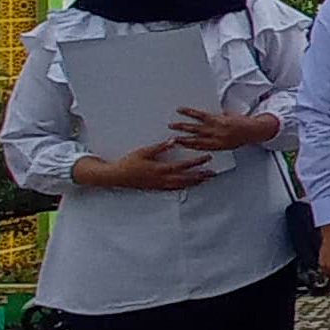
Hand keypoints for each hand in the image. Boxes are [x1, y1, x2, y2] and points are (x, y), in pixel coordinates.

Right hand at [73, 141, 207, 191]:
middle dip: (201, 175)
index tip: (208, 157)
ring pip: (181, 185)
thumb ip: (160, 147)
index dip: (197, 162)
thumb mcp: (144, 151)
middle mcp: (162, 179)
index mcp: (160, 169)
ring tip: (206, 179)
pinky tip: (190, 185)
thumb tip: (174, 140)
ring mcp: (159, 185)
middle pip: (186, 178)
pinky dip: (184, 187)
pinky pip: (174, 189)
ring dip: (195, 182)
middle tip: (213, 172)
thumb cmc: (129, 162)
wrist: (116, 176)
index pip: (183, 166)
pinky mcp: (156, 188)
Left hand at [169, 107, 277, 153]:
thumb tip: (209, 115)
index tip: (179, 110)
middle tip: (171, 125)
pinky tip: (186, 146)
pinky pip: (203, 148)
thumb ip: (218, 115)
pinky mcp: (218, 147)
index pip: (200, 115)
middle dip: (182, 127)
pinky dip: (194, 147)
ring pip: (196, 140)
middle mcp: (216, 130)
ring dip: (184, 139)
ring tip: (174, 138)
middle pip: (195, 128)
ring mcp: (216, 140)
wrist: (253, 132)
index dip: (188, 112)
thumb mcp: (229, 113)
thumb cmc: (242, 122)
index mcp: (218, 120)